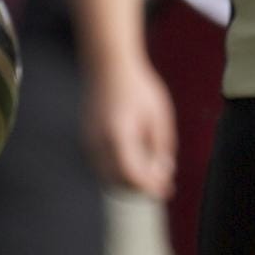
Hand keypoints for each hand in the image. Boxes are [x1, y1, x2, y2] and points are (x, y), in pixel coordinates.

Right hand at [86, 59, 177, 199]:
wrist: (108, 65)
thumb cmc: (138, 87)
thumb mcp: (158, 116)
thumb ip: (160, 147)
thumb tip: (163, 173)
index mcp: (118, 134)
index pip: (132, 174)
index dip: (150, 186)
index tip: (167, 189)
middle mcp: (98, 142)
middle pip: (118, 183)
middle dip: (141, 188)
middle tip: (164, 185)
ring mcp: (88, 142)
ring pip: (108, 178)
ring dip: (130, 182)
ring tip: (154, 173)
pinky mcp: (86, 140)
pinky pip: (103, 167)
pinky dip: (120, 172)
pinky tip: (139, 162)